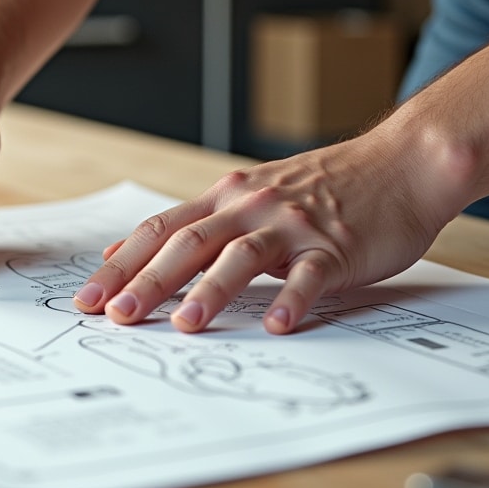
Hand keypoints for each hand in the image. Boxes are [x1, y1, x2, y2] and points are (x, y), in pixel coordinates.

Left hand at [71, 130, 463, 333]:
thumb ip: (194, 224)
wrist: (400, 162)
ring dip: (212, 289)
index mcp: (225, 198)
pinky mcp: (336, 246)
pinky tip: (279, 325)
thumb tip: (124, 253)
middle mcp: (251, 207)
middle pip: (189, 243)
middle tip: (117, 316)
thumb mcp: (248, 197)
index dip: (121, 265)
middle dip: (148, 281)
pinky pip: (311, 274)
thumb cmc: (324, 188)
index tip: (88, 299)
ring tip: (186, 324)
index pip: (160, 230)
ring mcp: (294, 225)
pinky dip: (293, 298)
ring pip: (243, 255)